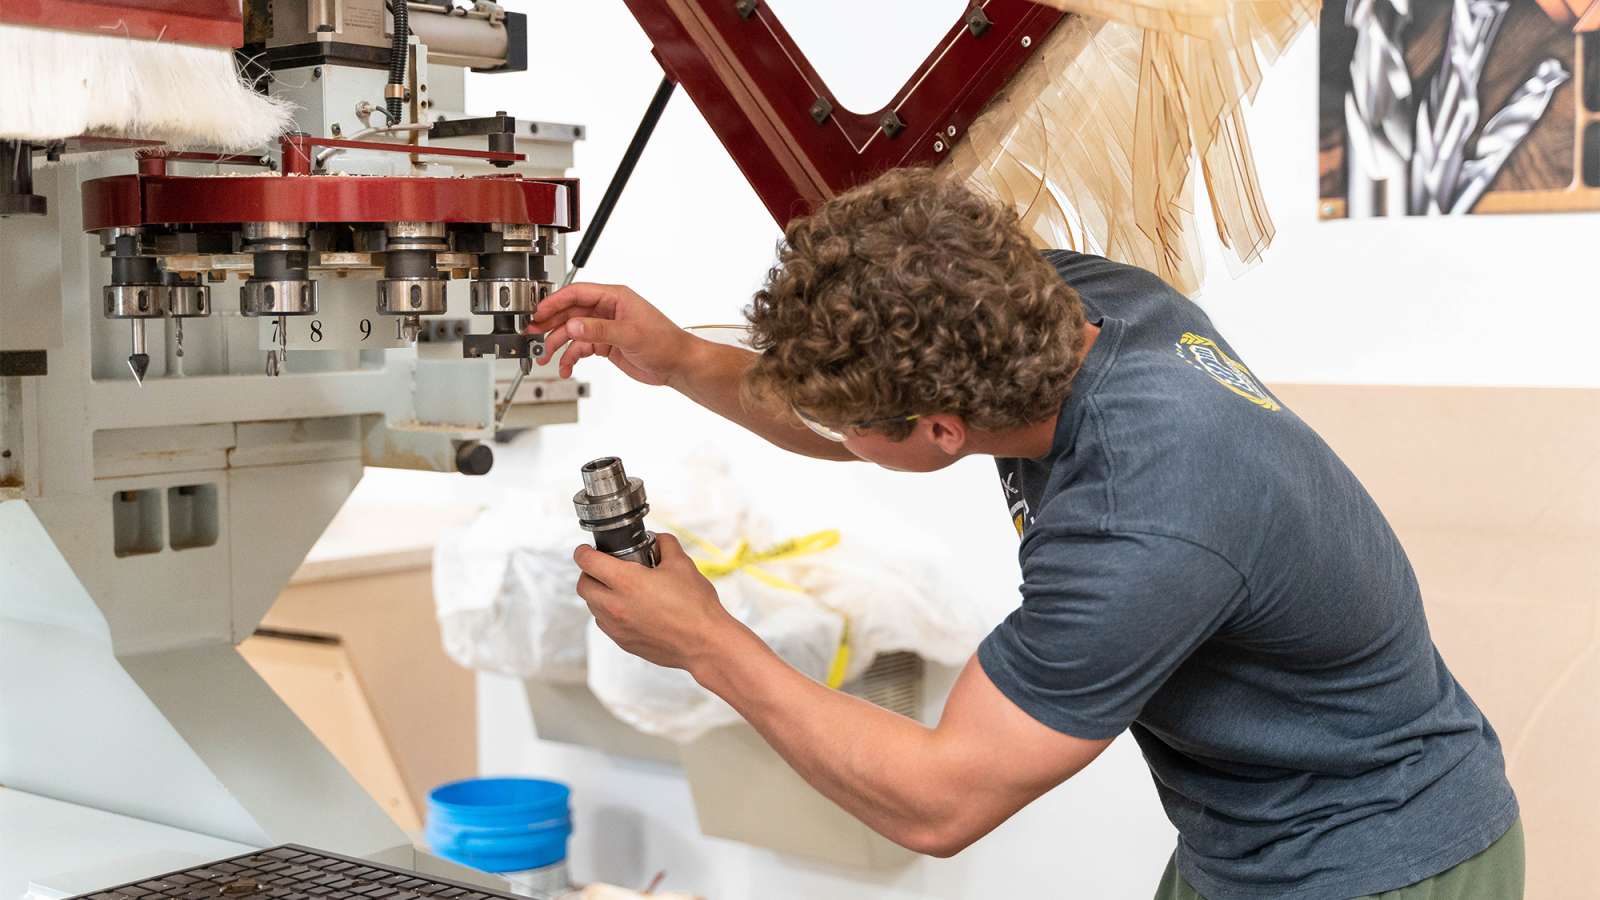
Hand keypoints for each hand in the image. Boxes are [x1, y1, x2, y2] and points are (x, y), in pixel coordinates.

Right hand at [532, 283, 693, 384]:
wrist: (677, 365)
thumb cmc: (665, 342)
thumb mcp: (630, 334)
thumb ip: (599, 330)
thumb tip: (573, 326)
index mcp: (615, 297)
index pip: (577, 293)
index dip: (555, 302)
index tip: (538, 312)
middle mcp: (608, 310)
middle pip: (570, 313)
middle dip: (550, 324)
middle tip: (532, 334)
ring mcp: (606, 327)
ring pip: (573, 332)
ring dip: (558, 345)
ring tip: (545, 357)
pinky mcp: (606, 344)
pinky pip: (581, 348)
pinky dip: (571, 358)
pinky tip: (566, 367)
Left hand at [573, 533, 744, 671]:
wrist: (704, 643)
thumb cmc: (695, 606)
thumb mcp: (682, 565)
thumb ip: (666, 545)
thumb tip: (657, 539)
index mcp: (627, 582)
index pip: (588, 562)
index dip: (583, 552)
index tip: (585, 550)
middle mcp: (616, 606)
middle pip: (583, 586)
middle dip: (588, 573)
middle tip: (601, 568)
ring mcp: (617, 627)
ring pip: (592, 607)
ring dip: (598, 594)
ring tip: (617, 589)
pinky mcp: (623, 642)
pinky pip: (605, 624)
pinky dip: (608, 613)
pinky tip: (628, 609)